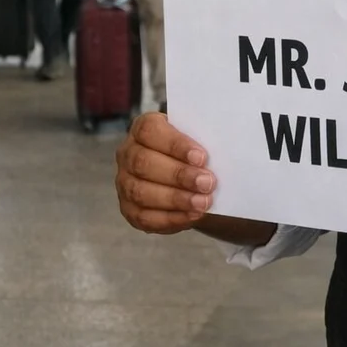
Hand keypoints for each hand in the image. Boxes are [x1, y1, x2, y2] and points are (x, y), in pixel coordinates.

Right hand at [114, 112, 215, 234]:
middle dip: (179, 175)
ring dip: (176, 199)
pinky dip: (171, 218)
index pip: (150, 131)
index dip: (175, 144)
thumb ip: (202, 141)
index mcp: (142, 129)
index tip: (201, 157)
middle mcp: (128, 154)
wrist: (188, 177)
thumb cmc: (191, 153)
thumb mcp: (195, 139)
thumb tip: (222, 150)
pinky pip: (145, 217)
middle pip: (144, 163)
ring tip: (203, 202)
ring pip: (142, 192)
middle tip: (208, 183)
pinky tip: (192, 215)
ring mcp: (125, 183)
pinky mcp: (130, 210)